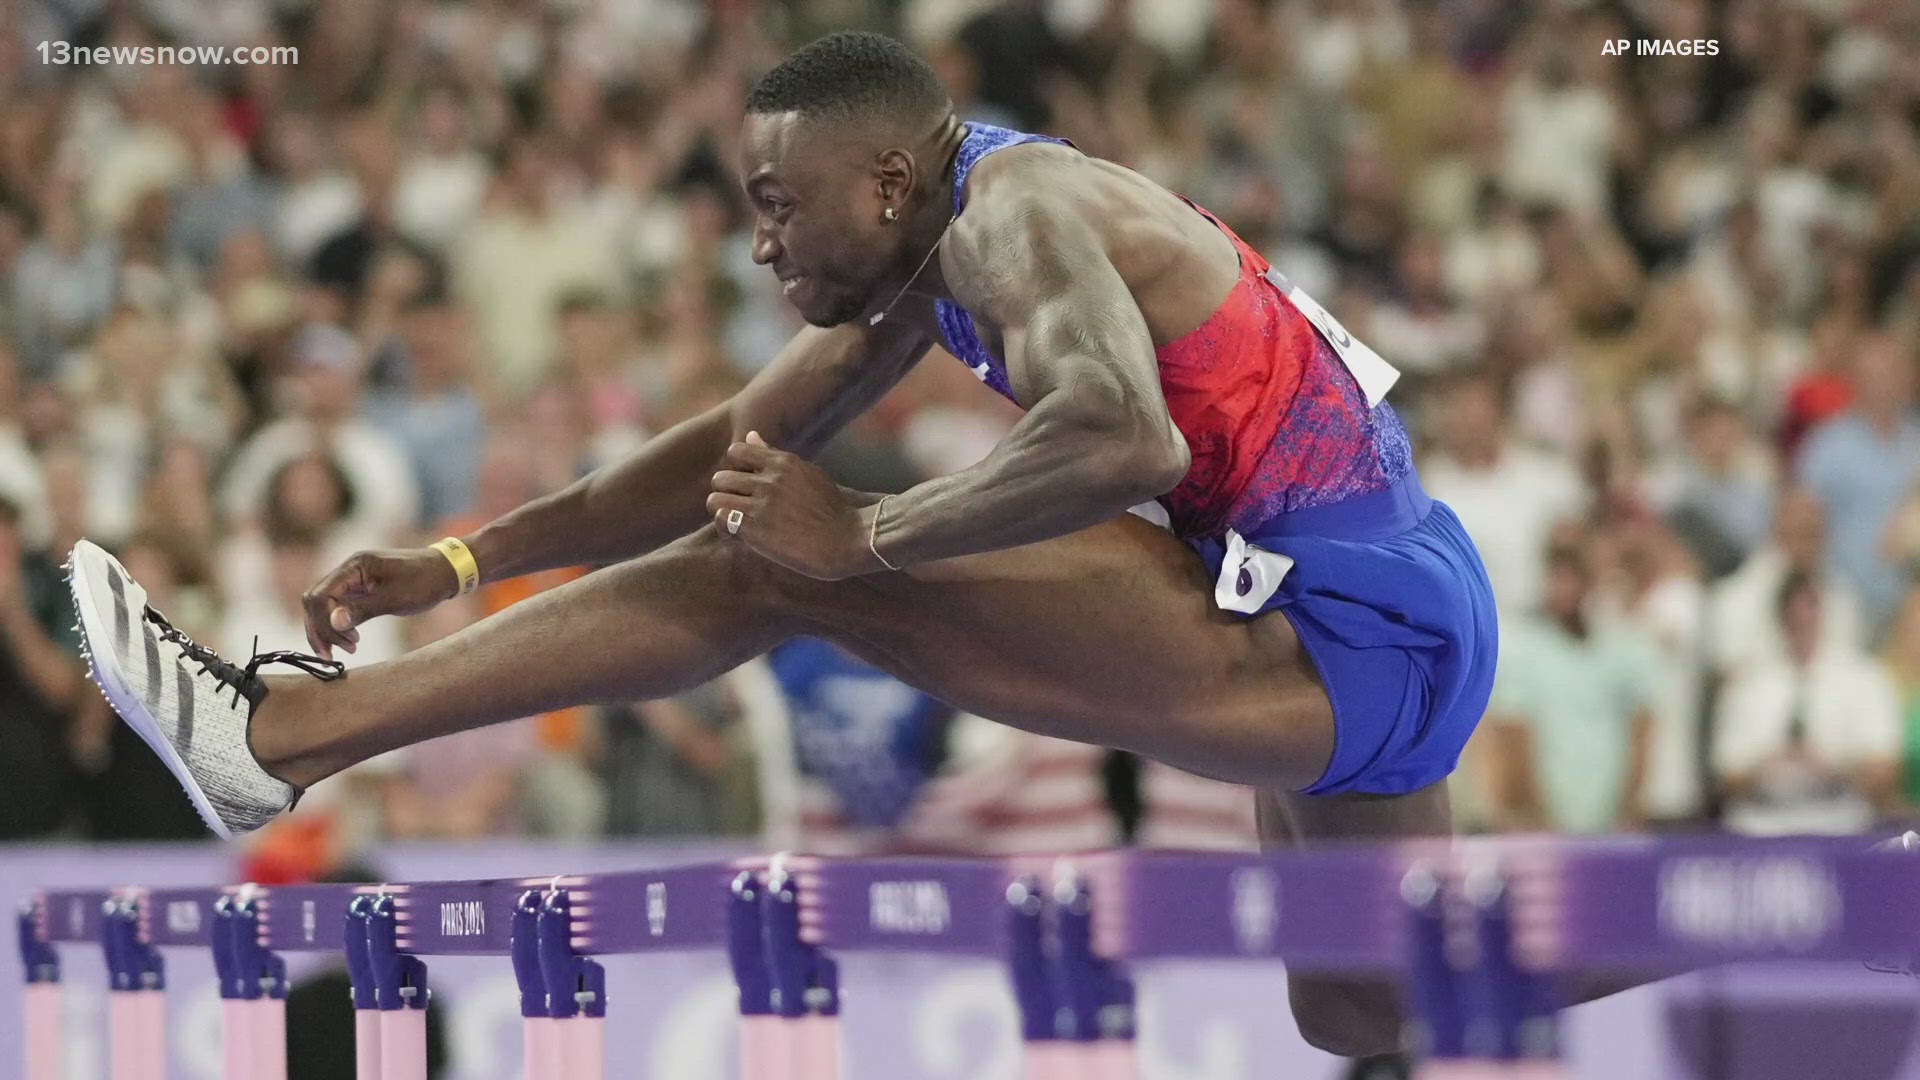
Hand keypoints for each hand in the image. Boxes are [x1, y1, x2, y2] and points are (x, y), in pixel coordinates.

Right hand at [301, 547, 462, 658]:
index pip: (320, 596)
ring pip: (324, 606)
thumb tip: (333, 622)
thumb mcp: (395, 599)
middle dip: (321, 630)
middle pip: (316, 602)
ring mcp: (353, 579)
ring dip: (328, 630)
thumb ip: (362, 609)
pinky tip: (350, 641)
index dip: (323, 623)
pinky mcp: (359, 589)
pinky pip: (338, 607)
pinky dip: (339, 625)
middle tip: (334, 655)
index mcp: (355, 566)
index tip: (342, 644)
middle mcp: (349, 570)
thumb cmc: (424, 582)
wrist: (445, 571)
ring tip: (346, 650)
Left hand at [707, 432, 876, 580]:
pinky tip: (740, 534)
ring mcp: (761, 504)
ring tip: (736, 521)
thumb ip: (775, 455)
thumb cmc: (832, 510)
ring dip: (722, 511)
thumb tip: (752, 434)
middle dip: (726, 492)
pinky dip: (725, 528)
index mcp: (783, 462)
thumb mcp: (808, 474)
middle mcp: (769, 479)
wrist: (848, 540)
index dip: (735, 468)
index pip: (736, 451)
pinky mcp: (756, 529)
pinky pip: (721, 520)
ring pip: (715, 499)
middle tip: (739, 507)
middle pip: (721, 477)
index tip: (745, 483)